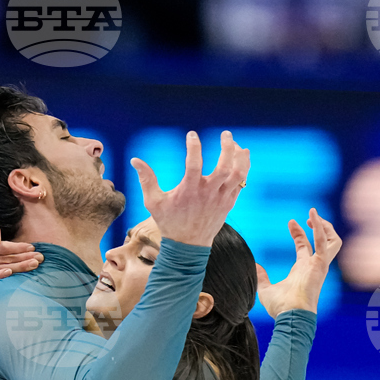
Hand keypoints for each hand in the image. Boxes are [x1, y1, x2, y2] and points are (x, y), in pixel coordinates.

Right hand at [0, 224, 43, 284]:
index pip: (2, 248)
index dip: (18, 247)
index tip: (32, 247)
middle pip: (4, 259)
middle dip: (24, 258)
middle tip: (39, 258)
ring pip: (2, 269)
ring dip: (20, 267)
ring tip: (34, 264)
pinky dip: (2, 277)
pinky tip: (13, 274)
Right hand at [132, 130, 249, 247]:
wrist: (188, 246)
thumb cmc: (169, 222)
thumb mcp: (153, 202)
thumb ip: (146, 179)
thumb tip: (135, 160)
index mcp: (189, 191)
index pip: (193, 164)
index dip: (193, 146)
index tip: (191, 134)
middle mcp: (207, 193)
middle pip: (224, 167)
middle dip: (227, 148)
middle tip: (225, 134)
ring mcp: (221, 198)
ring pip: (237, 174)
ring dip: (239, 156)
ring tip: (235, 144)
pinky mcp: (229, 202)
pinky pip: (242, 182)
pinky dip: (244, 166)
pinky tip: (242, 154)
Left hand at [256, 208, 341, 318]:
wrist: (291, 316)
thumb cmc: (281, 308)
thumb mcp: (266, 289)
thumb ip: (261, 277)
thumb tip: (254, 266)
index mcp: (303, 270)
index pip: (305, 247)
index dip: (299, 234)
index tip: (291, 222)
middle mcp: (313, 266)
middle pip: (323, 242)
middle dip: (319, 228)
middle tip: (310, 216)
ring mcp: (319, 265)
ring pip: (331, 241)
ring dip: (325, 226)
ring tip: (313, 214)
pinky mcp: (320, 265)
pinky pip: (324, 243)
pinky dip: (320, 229)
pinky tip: (313, 217)